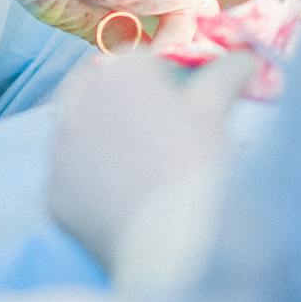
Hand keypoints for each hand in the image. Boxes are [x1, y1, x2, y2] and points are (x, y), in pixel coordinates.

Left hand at [47, 51, 254, 269]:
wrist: (168, 242)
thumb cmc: (195, 164)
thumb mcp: (215, 111)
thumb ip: (225, 74)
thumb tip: (246, 59)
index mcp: (118, 70)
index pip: (138, 62)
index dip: (161, 81)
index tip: (180, 106)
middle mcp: (77, 101)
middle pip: (100, 90)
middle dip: (123, 103)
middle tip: (157, 134)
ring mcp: (60, 150)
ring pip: (81, 133)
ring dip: (103, 140)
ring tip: (141, 169)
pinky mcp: (54, 195)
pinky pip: (75, 179)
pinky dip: (94, 184)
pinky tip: (124, 202)